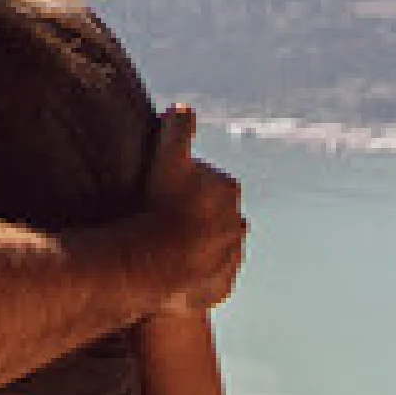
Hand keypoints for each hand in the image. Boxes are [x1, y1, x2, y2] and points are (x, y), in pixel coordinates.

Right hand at [140, 106, 246, 313]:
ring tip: (164, 250)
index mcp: (227, 190)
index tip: (160, 192)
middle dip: (191, 216)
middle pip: (211, 215)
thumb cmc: (162, 206)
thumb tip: (182, 107)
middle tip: (159, 221)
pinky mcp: (220, 287)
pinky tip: (171, 276)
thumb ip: (177, 130)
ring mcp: (230, 258)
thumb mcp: (168, 159)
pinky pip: (207, 280)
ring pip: (212, 248)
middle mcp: (237, 224)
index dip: (180, 185)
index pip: (205, 181)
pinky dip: (193, 277)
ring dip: (194, 247)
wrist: (160, 262)